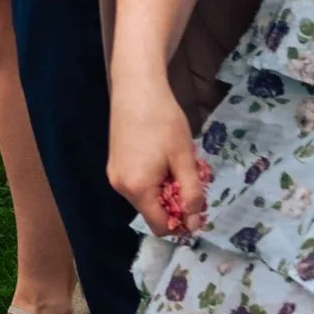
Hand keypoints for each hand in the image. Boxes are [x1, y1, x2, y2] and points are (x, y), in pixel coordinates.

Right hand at [108, 71, 208, 233]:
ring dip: (166, 189)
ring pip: (146, 197)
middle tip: (191, 177)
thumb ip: (191, 194)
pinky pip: (138, 183)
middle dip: (175, 202)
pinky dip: (154, 179)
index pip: (160, 225)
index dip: (183, 222)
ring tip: (178, 163)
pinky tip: (163, 157)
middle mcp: (120, 186)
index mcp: (137, 189)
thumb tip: (194, 224)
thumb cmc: (163, 122)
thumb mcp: (184, 159)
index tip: (199, 204)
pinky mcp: (115, 162)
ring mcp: (115, 174)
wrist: (136, 88)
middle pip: (152, 211)